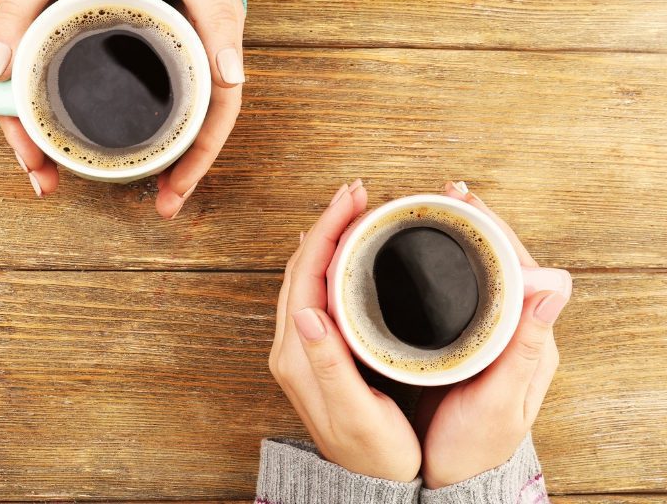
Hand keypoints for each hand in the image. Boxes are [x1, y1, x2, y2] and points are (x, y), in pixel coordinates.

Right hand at [0, 0, 92, 196]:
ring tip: (53, 170)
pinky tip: (66, 128)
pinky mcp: (49, 21)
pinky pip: (45, 69)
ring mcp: (22, 20)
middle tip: (45, 179)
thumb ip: (18, 8)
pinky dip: (54, 101)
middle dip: (25, 136)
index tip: (32, 156)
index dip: (11, 118)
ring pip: (24, 85)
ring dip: (38, 127)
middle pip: (5, 87)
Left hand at [152, 0, 245, 218]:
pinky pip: (161, 100)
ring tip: (152, 190)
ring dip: (170, 157)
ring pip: (182, 119)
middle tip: (164, 207)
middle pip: (199, 128)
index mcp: (219, 53)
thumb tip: (233, 76)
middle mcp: (204, 63)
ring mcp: (182, 61)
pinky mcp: (159, 54)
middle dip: (185, 172)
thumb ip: (218, 20)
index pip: (217, 118)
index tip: (177, 192)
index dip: (200, 159)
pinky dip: (153, 128)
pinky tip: (132, 142)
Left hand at [269, 181, 421, 481]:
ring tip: (356, 210)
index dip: (329, 229)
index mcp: (298, 354)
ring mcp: (302, 346)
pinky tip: (350, 251)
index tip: (354, 197)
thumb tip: (306, 312)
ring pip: (309, 275)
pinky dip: (333, 260)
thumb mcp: (354, 412)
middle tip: (359, 192)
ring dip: (329, 237)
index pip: (307, 273)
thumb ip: (329, 364)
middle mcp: (293, 345)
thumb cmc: (373, 453)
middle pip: (303, 266)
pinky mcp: (317, 350)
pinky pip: (318, 290)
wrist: (371, 485)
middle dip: (329, 222)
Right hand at [416, 181, 572, 487]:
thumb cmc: (476, 447)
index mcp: (531, 339)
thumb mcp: (500, 401)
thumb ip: (524, 348)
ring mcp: (492, 335)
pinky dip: (446, 265)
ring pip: (482, 273)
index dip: (493, 230)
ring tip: (436, 209)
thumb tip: (557, 285)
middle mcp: (515, 331)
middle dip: (476, 223)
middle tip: (447, 192)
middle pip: (501, 261)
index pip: (520, 266)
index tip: (465, 202)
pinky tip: (426, 253)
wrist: (453, 477)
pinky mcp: (467, 342)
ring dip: (461, 238)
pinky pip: (462, 292)